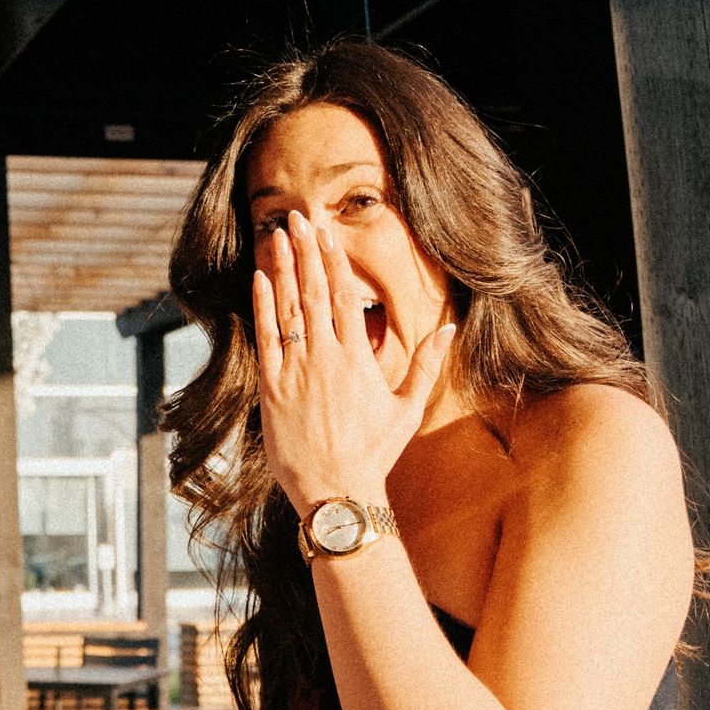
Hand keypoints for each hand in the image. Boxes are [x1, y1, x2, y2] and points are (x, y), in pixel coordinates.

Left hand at [252, 209, 454, 515]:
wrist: (335, 491)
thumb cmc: (373, 452)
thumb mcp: (407, 409)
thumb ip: (426, 365)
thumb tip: (450, 329)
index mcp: (357, 359)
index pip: (344, 297)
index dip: (334, 262)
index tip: (327, 234)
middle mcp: (325, 358)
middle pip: (313, 293)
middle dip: (306, 253)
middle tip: (297, 219)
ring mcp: (295, 371)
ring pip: (287, 310)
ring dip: (282, 270)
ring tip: (277, 237)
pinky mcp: (271, 388)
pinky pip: (265, 339)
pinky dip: (262, 307)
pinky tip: (259, 280)